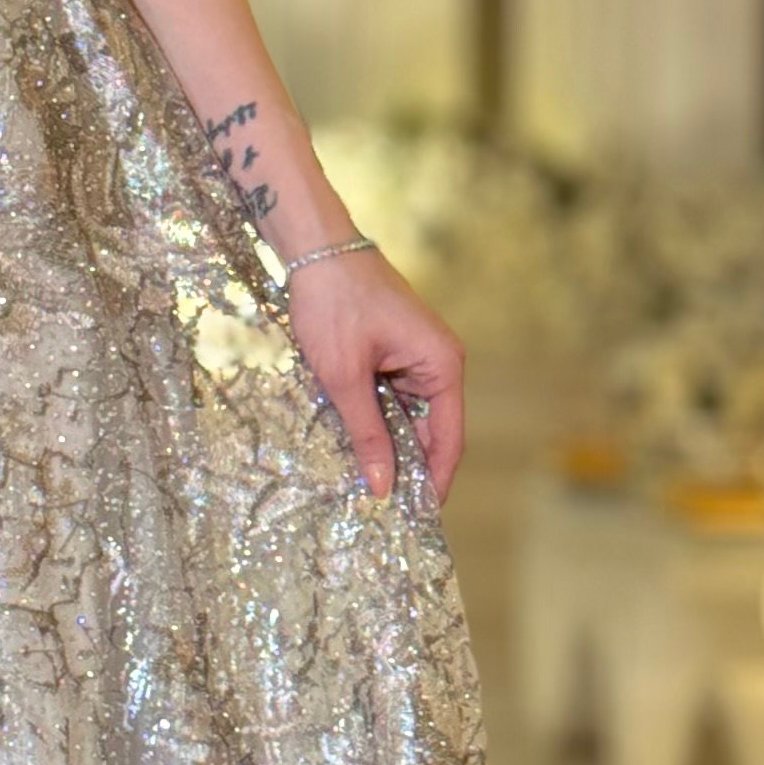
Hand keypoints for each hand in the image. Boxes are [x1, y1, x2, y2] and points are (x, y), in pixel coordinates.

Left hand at [286, 252, 465, 507]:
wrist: (315, 248)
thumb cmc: (333, 304)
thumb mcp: (345, 375)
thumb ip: (365, 432)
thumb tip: (382, 486)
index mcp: (442, 366)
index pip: (448, 439)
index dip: (436, 480)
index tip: (419, 516)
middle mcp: (439, 363)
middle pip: (431, 431)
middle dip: (410, 467)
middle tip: (385, 508)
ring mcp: (417, 357)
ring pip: (408, 417)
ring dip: (389, 445)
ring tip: (369, 486)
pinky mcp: (394, 352)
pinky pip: (391, 398)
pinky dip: (376, 421)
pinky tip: (357, 446)